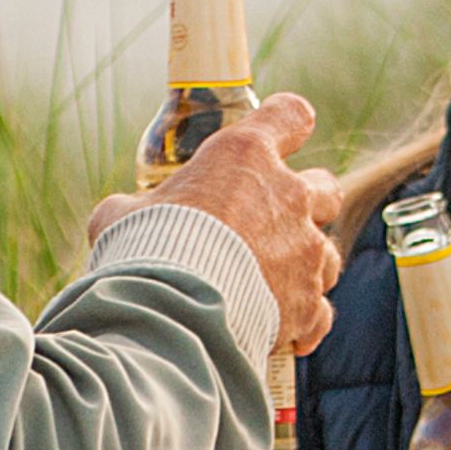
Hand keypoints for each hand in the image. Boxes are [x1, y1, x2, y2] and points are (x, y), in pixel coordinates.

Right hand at [114, 90, 336, 364]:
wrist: (172, 312)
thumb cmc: (143, 250)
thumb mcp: (122, 215)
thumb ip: (136, 207)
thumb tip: (124, 217)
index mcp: (245, 156)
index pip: (289, 116)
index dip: (288, 123)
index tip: (283, 134)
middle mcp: (288, 197)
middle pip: (326, 188)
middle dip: (309, 203)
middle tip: (277, 221)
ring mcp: (305, 251)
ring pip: (328, 252)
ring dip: (307, 264)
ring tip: (274, 283)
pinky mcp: (308, 303)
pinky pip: (319, 312)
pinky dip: (304, 321)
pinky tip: (285, 333)